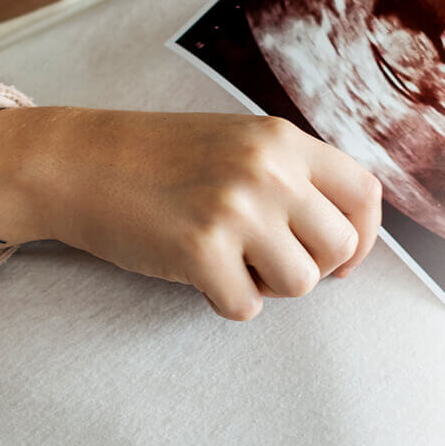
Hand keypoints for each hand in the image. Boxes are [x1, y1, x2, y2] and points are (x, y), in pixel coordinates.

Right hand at [0, 107, 382, 319]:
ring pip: (301, 283)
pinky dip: (224, 300)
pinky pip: (245, 305)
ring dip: (268, 286)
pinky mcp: (200, 249)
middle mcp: (268, 169)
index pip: (365, 194)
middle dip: (310, 267)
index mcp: (282, 139)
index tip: (338, 258)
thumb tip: (346, 239)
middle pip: (338, 247)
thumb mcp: (237, 143)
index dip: (363, 236)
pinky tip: (197, 272)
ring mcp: (235, 209)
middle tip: (266, 260)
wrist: (79, 162)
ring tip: (229, 261)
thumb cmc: (158, 159)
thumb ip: (291, 175)